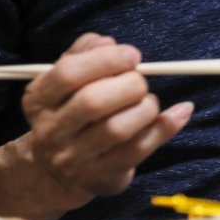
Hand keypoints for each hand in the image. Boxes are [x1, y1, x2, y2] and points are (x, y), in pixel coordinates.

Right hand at [21, 33, 191, 203]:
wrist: (57, 171)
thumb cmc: (71, 112)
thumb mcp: (67, 80)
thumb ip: (84, 54)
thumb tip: (108, 42)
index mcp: (39, 99)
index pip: (68, 74)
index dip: (106, 59)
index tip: (132, 56)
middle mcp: (51, 131)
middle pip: (93, 102)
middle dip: (129, 84)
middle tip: (140, 81)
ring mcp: (74, 158)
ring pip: (117, 129)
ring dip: (145, 107)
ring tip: (148, 101)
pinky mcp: (101, 176)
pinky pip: (140, 149)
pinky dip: (166, 127)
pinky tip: (180, 111)